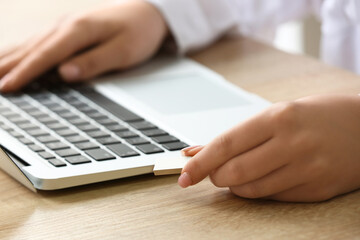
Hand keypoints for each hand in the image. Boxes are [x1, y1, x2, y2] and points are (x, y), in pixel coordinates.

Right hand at [0, 0, 167, 91]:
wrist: (148, 11)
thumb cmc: (139, 32)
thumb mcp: (124, 51)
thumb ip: (94, 62)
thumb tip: (65, 74)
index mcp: (79, 30)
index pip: (46, 55)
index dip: (25, 73)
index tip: (7, 87)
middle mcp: (67, 24)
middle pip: (32, 48)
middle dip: (8, 67)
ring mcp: (66, 24)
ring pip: (31, 42)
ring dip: (10, 57)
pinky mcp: (69, 28)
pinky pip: (40, 40)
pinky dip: (22, 49)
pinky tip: (14, 55)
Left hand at [180, 94, 359, 201]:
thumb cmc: (317, 115)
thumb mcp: (277, 113)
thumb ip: (237, 136)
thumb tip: (196, 151)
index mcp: (279, 118)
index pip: (226, 145)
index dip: (200, 163)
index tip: (185, 174)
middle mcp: (293, 144)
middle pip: (234, 172)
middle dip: (215, 176)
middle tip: (214, 171)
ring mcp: (307, 169)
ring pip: (251, 190)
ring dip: (234, 186)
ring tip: (237, 174)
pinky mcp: (317, 190)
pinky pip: (273, 198)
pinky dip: (258, 191)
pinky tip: (261, 179)